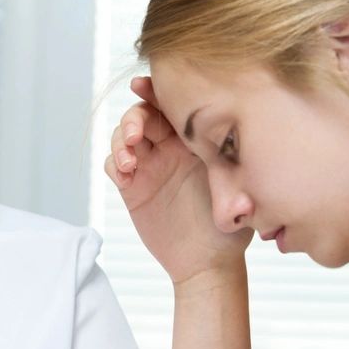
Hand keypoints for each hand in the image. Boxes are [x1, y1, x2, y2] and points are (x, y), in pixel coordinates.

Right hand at [104, 77, 251, 284]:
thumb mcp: (234, 186)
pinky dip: (115, 164)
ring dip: (120, 141)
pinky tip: (125, 176)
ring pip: (124, 137)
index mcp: (195, 139)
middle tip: (135, 135)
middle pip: (143, 115)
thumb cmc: (230, 225)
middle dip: (133, 118)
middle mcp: (171, 147)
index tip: (141, 85)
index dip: (154, 91)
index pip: (172, 106)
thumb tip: (226, 131)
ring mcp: (150, 166)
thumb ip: (224, 157)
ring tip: (129, 162)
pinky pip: (115, 166)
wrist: (210, 262)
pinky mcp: (134, 187)